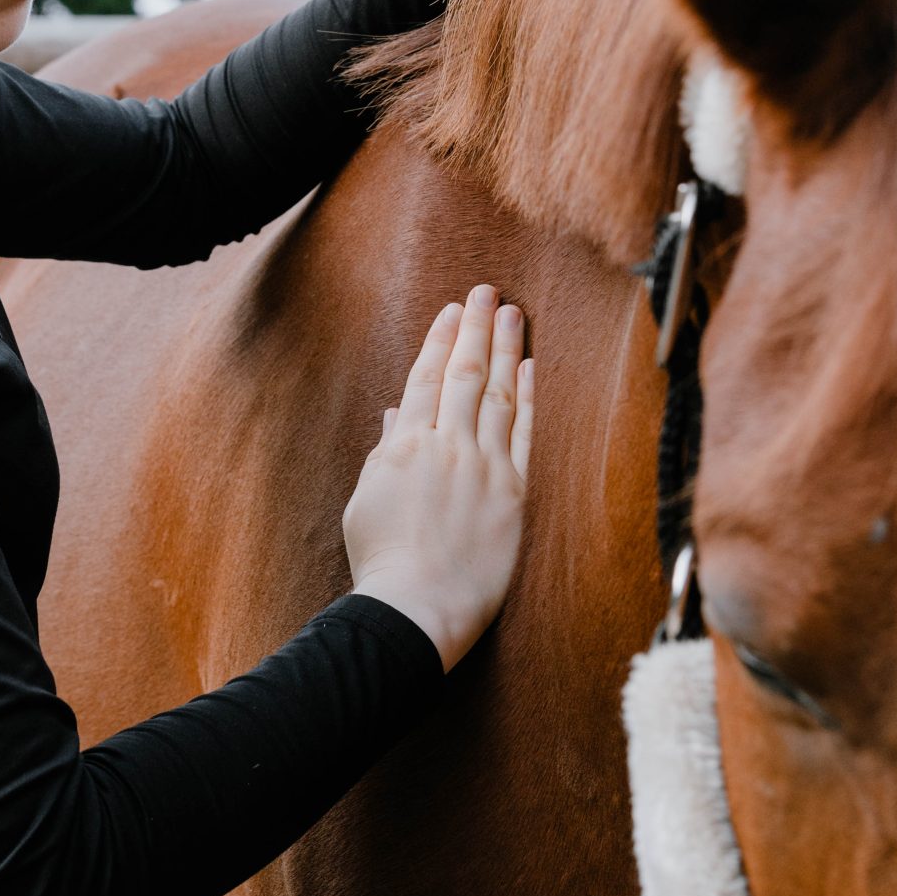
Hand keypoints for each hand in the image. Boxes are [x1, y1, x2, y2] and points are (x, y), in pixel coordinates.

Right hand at [341, 287, 532, 669]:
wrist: (418, 605)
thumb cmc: (383, 560)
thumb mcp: (366, 500)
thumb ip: (385, 452)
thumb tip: (397, 415)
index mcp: (405, 446)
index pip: (426, 378)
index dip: (441, 340)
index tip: (452, 311)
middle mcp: (447, 446)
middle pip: (465, 374)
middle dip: (475, 328)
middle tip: (486, 290)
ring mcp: (484, 467)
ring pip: (498, 395)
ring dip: (506, 349)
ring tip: (512, 313)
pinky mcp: (514, 494)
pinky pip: (523, 435)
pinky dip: (527, 398)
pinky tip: (530, 368)